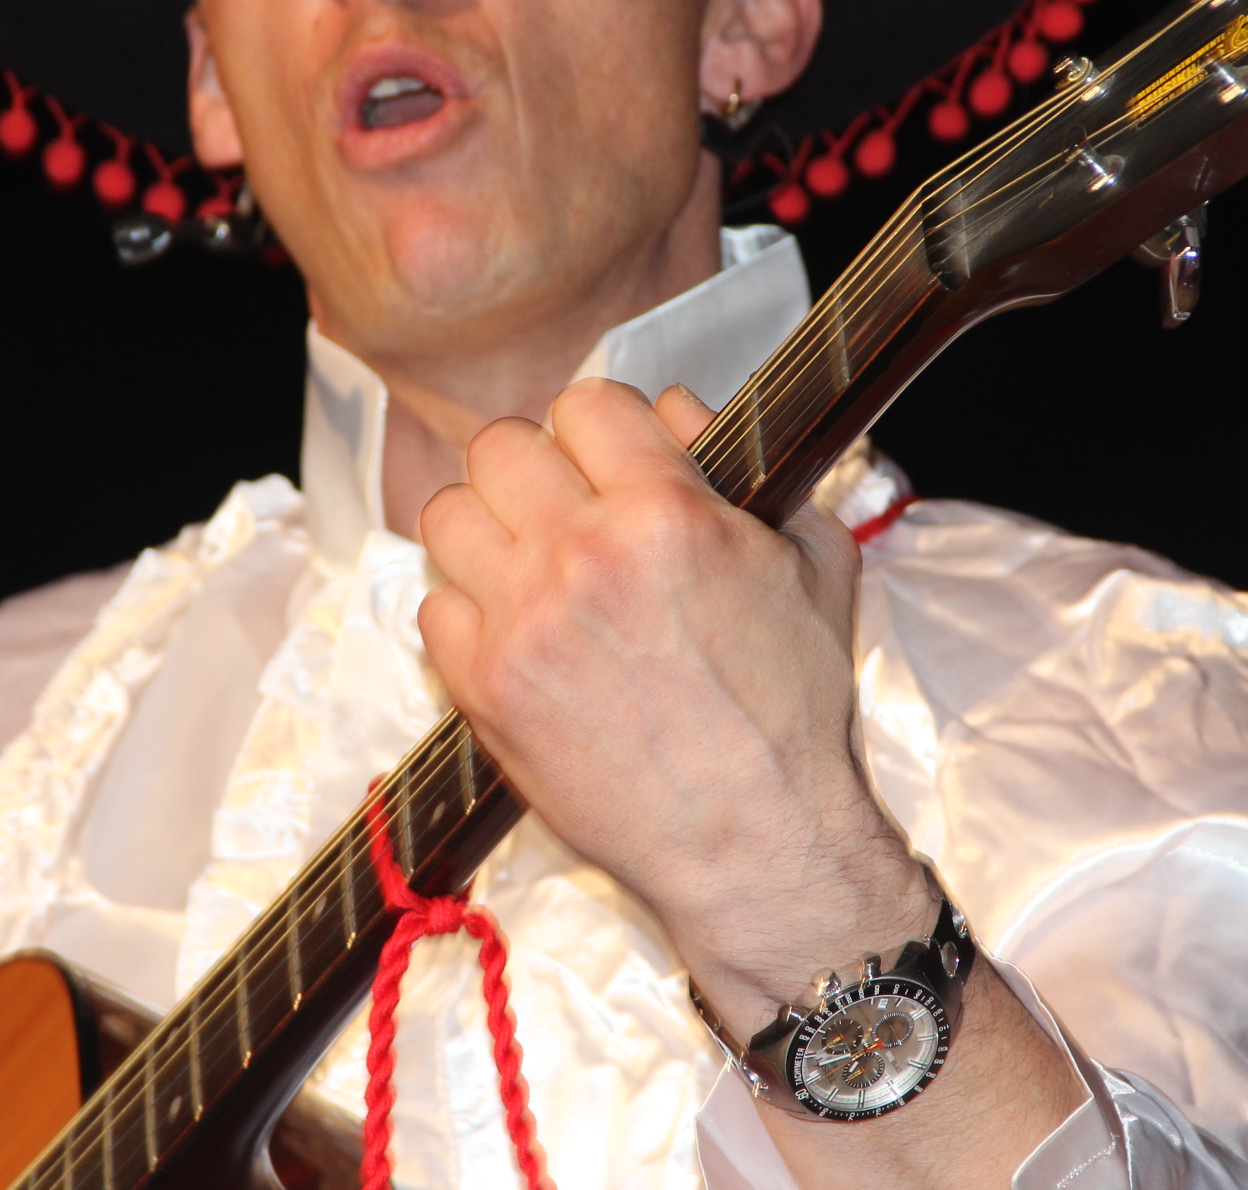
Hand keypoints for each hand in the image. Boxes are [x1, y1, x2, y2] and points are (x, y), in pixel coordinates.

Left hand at [416, 378, 931, 1024]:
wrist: (758, 844)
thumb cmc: (792, 712)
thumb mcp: (814, 563)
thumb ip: (746, 466)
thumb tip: (676, 410)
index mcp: (668, 514)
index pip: (586, 403)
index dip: (602, 429)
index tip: (611, 461)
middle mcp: (584, 557)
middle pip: (499, 445)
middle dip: (533, 468)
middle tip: (560, 509)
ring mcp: (524, 625)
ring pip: (447, 515)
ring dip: (486, 532)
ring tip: (525, 565)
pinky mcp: (486, 691)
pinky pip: (433, 607)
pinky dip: (467, 613)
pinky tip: (516, 635)